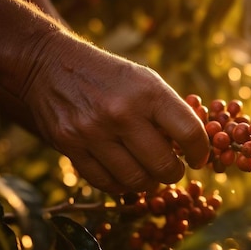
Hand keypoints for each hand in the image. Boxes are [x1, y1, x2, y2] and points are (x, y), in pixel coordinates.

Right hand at [17, 30, 209, 193]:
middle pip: (164, 166)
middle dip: (175, 173)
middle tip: (173, 169)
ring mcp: (93, 132)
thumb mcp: (145, 81)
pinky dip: (121, 185)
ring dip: (149, 182)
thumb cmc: (109, 76)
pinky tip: (125, 175)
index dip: (201, 152)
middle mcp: (121, 113)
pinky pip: (106, 183)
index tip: (198, 158)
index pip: (189, 133)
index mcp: (148, 92)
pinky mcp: (70, 146)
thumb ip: (170, 113)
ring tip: (150, 173)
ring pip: (136, 180)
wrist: (49, 64)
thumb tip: (196, 148)